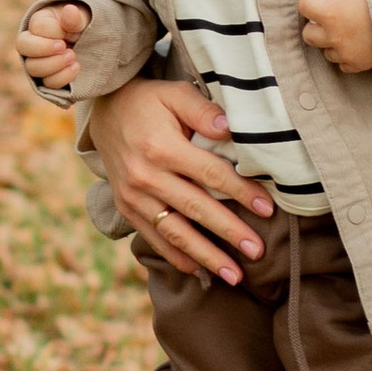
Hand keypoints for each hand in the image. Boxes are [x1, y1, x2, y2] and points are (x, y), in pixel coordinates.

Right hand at [18, 0, 89, 90]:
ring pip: (33, 68)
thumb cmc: (80, 26)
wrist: (87, 43)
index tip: (69, 33)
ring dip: (54, 64)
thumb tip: (70, 10)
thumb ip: (75, 18)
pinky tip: (75, 67)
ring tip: (73, 56)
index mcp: (38, 22)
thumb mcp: (81, 19)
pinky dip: (62, 77)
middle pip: (23, 47)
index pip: (37, 27)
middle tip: (65, 47)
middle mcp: (32, 42)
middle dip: (45, 49)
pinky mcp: (47, 78)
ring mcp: (37, 62)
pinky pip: (47, 83)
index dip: (54, 31)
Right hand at [85, 75, 270, 284]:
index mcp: (161, 147)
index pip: (210, 174)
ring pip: (175, 232)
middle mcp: (145, 177)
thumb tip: (231, 129)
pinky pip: (154, 238)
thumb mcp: (175, 94)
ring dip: (206, 257)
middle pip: (196, 209)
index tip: (268, 209)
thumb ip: (203, 111)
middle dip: (229, 233)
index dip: (241, 192)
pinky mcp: (127, 209)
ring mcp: (134, 197)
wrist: (104, 113)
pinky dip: (176, 258)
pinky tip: (200, 272)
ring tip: (234, 276)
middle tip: (257, 252)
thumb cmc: (149, 102)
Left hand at [298, 0, 371, 73]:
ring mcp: (345, 52)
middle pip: (309, 34)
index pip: (304, 5)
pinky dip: (345, 56)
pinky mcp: (358, 63)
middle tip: (324, 16)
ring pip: (326, 52)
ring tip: (340, 31)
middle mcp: (334, 36)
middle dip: (314, 24)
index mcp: (331, 14)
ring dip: (329, 41)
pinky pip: (344, 64)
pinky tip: (352, 46)